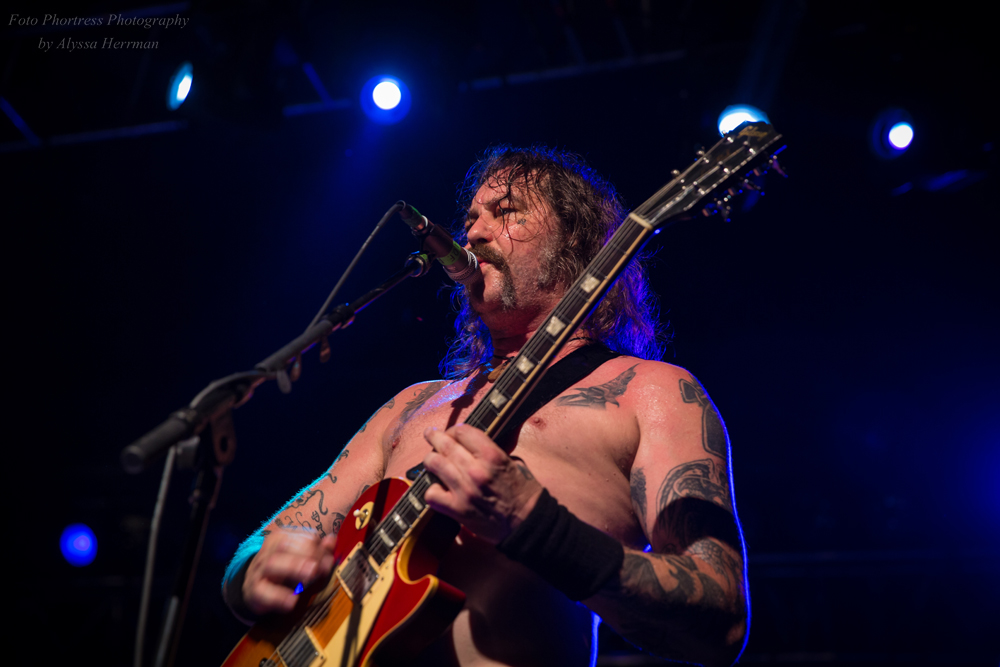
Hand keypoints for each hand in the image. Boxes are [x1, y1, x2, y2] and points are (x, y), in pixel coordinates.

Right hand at [243, 527, 335, 615]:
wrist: (253, 587)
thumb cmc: (283, 570)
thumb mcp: (301, 559)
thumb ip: (319, 551)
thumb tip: (332, 540)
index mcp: (281, 538)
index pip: (302, 537)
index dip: (318, 548)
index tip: (327, 561)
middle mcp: (268, 551)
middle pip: (284, 546)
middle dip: (305, 554)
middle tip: (318, 567)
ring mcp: (259, 570)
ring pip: (272, 564)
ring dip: (293, 567)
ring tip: (310, 575)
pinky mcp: (254, 591)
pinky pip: (263, 592)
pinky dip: (278, 596)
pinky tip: (292, 601)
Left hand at [422, 423, 542, 543]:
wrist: (527, 523)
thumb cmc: (523, 492)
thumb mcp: (513, 462)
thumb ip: (491, 452)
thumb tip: (473, 447)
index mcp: (492, 455)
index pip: (463, 431)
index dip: (455, 430)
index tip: (453, 433)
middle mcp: (475, 470)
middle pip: (445, 444)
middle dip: (434, 436)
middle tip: (430, 434)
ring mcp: (464, 490)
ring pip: (434, 464)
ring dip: (430, 459)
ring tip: (430, 459)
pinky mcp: (457, 509)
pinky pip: (432, 494)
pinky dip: (432, 490)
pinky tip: (437, 489)